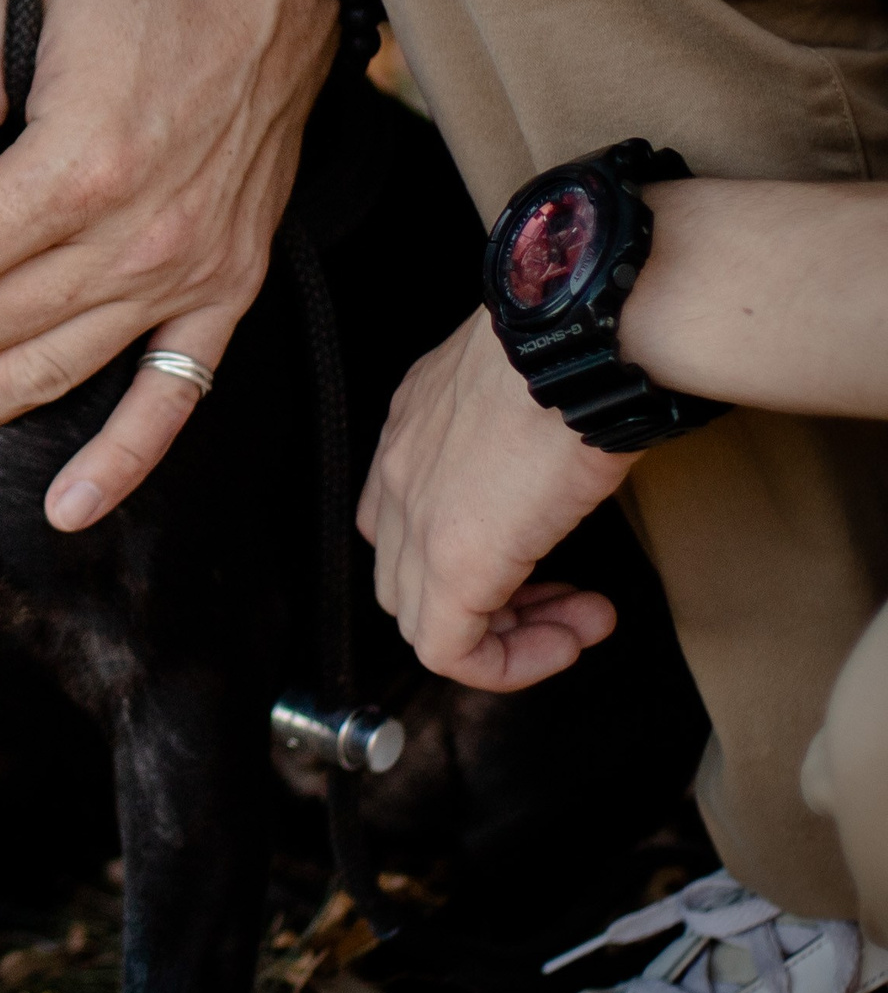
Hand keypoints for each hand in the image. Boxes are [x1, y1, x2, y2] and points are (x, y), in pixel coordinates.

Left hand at [358, 312, 630, 690]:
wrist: (591, 329)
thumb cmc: (594, 333)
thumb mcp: (549, 372)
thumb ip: (537, 414)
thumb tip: (581, 437)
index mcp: (419, 420)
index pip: (405, 511)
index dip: (469, 547)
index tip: (545, 549)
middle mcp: (400, 468)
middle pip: (407, 571)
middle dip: (489, 600)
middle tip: (568, 598)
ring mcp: (415, 515)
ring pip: (422, 616)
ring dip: (507, 635)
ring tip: (580, 625)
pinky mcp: (452, 560)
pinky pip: (448, 649)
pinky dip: (505, 663)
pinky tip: (567, 641)